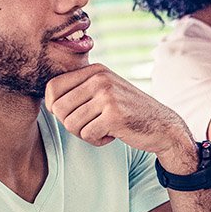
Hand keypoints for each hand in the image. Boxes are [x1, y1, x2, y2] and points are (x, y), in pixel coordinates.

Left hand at [45, 65, 194, 169]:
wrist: (163, 126)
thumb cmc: (129, 112)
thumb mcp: (106, 92)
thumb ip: (81, 90)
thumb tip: (47, 103)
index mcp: (96, 70)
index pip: (53, 86)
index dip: (53, 106)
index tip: (68, 116)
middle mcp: (101, 79)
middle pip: (59, 108)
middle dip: (70, 124)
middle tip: (88, 127)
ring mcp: (108, 96)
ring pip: (71, 123)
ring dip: (83, 134)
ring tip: (101, 130)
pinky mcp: (114, 115)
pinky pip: (87, 134)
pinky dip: (96, 141)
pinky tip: (111, 136)